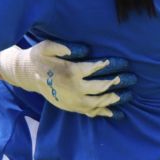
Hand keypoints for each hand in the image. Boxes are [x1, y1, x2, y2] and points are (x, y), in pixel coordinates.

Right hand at [0, 38, 133, 117]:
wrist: (27, 75)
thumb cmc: (40, 57)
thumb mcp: (48, 46)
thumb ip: (65, 47)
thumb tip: (85, 49)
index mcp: (70, 72)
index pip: (95, 69)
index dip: (110, 65)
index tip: (124, 63)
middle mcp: (73, 89)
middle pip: (100, 88)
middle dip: (118, 83)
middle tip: (132, 79)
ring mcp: (73, 101)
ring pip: (98, 103)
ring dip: (114, 99)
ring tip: (128, 95)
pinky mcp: (71, 107)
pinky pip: (90, 112)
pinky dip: (104, 112)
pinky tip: (116, 112)